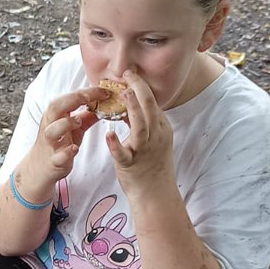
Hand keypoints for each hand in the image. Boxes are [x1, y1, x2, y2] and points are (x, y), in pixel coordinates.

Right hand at [29, 85, 106, 183]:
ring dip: (66, 124)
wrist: (40, 167)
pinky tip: (74, 148)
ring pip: (52, 130)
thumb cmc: (58, 143)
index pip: (70, 97)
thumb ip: (87, 116)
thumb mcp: (73, 128)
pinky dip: (66, 152)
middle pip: (55, 107)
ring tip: (78, 122)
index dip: (88, 92)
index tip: (105, 92)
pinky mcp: (54, 161)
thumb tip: (103, 105)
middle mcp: (50, 126)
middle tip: (89, 98)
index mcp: (56, 115)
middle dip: (73, 99)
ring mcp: (51, 144)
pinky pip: (58, 156)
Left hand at [105, 70, 174, 193]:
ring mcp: (144, 151)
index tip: (131, 74)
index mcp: (161, 129)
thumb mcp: (155, 139)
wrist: (156, 193)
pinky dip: (116, 144)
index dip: (142, 87)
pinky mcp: (130, 165)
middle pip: (150, 109)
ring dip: (133, 109)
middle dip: (139, 89)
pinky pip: (123, 154)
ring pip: (140, 127)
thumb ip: (146, 122)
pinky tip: (108, 135)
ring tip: (124, 93)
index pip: (153, 103)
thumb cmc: (153, 165)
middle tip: (128, 74)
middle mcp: (155, 137)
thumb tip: (132, 104)